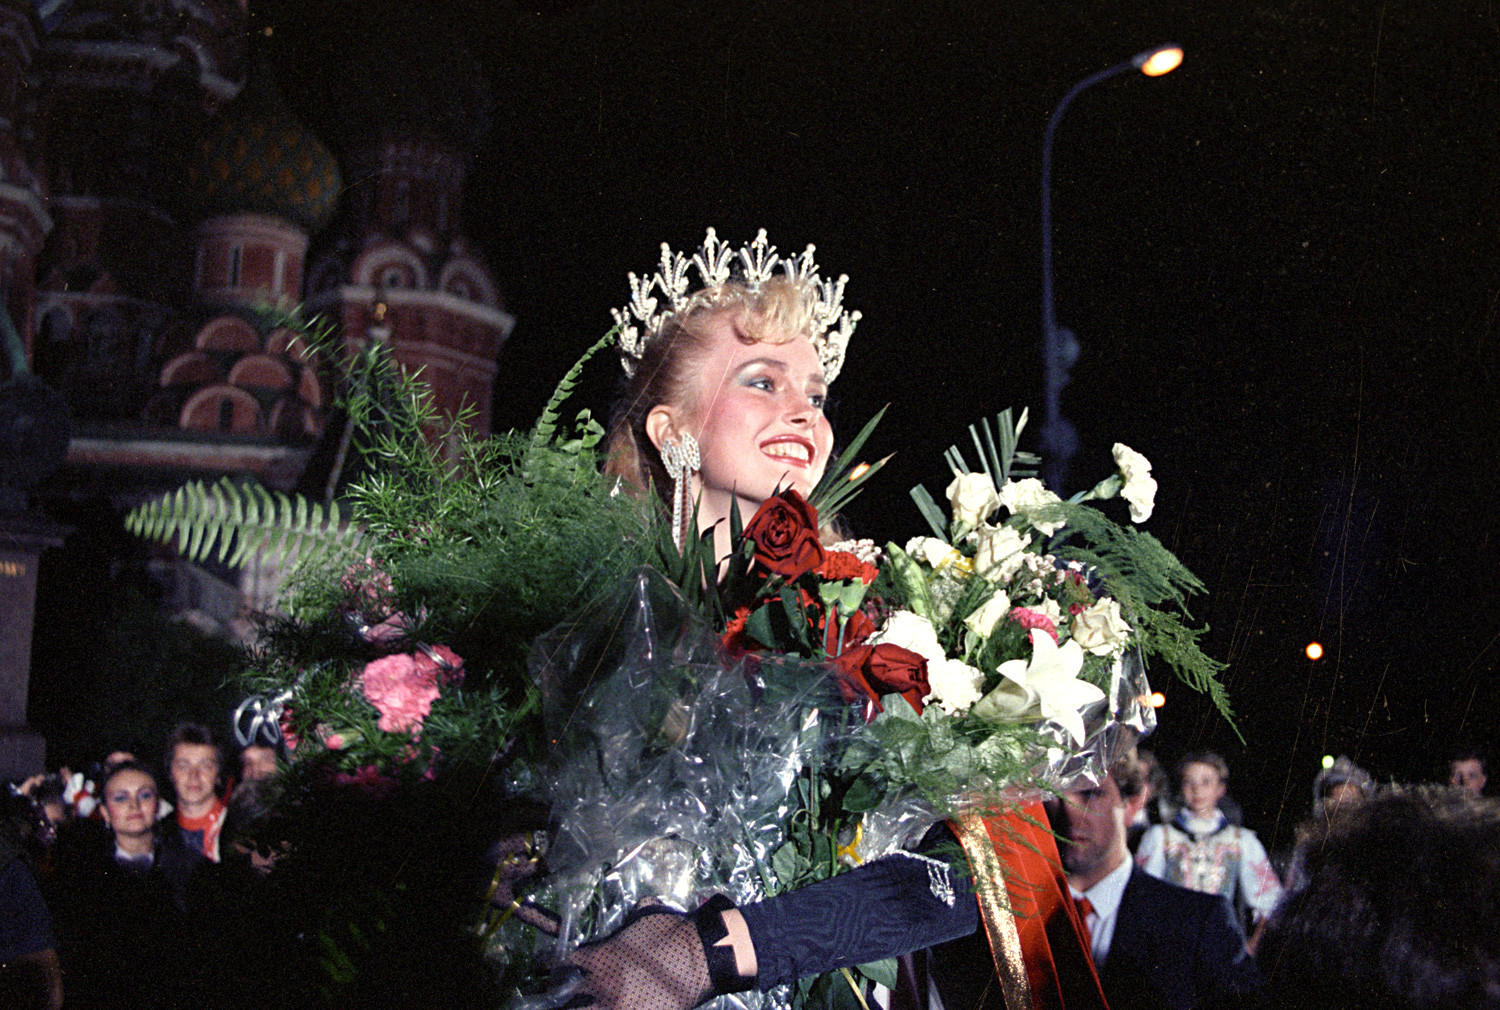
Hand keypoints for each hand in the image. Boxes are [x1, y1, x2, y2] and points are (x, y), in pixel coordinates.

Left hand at [560, 906, 711, 1009]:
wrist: (701, 954)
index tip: (556, 967)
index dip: (559, 965)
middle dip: (565, 996)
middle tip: (564, 996)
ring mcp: (618, 1005)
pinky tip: (614, 1008)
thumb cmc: (672, 931)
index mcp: (602, 957)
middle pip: (569, 996)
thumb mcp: (644, 917)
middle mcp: (604, 984)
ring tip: (588, 1006)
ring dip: (586, 1007)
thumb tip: (629, 916)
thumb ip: (627, 923)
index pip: (568, 962)